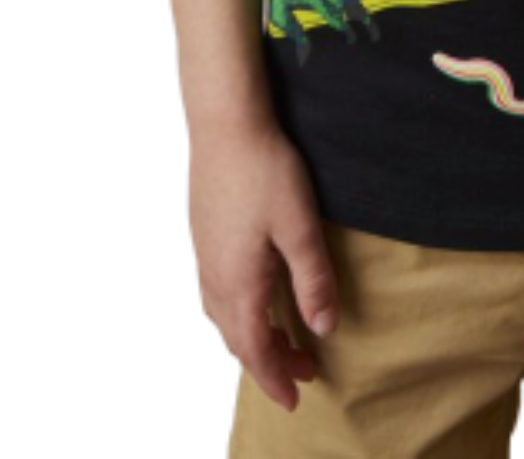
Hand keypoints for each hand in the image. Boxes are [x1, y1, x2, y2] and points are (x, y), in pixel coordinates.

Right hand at [185, 120, 341, 414]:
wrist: (222, 124)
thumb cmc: (265, 171)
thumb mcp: (300, 226)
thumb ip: (313, 280)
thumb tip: (324, 330)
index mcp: (238, 283)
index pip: (254, 350)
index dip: (275, 377)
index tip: (296, 398)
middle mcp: (212, 279)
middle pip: (235, 341)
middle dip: (267, 363)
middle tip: (302, 371)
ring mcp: (200, 258)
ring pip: (220, 319)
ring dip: (250, 338)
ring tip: (282, 340)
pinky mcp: (198, 237)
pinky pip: (213, 296)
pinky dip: (235, 314)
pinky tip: (250, 298)